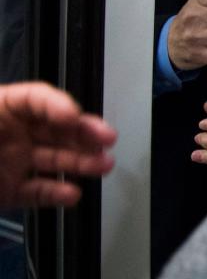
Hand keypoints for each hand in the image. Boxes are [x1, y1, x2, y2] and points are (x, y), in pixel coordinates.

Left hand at [0, 82, 116, 207]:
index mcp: (2, 111)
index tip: (74, 115)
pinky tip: (72, 193)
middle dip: (85, 134)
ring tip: (104, 166)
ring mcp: (12, 165)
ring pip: (55, 161)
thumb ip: (4, 112)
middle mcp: (12, 136)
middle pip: (56, 129)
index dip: (58, 105)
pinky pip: (38, 193)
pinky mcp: (8, 193)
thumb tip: (61, 114)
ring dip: (82, 163)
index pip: (36, 99)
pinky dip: (57, 194)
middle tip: (108, 138)